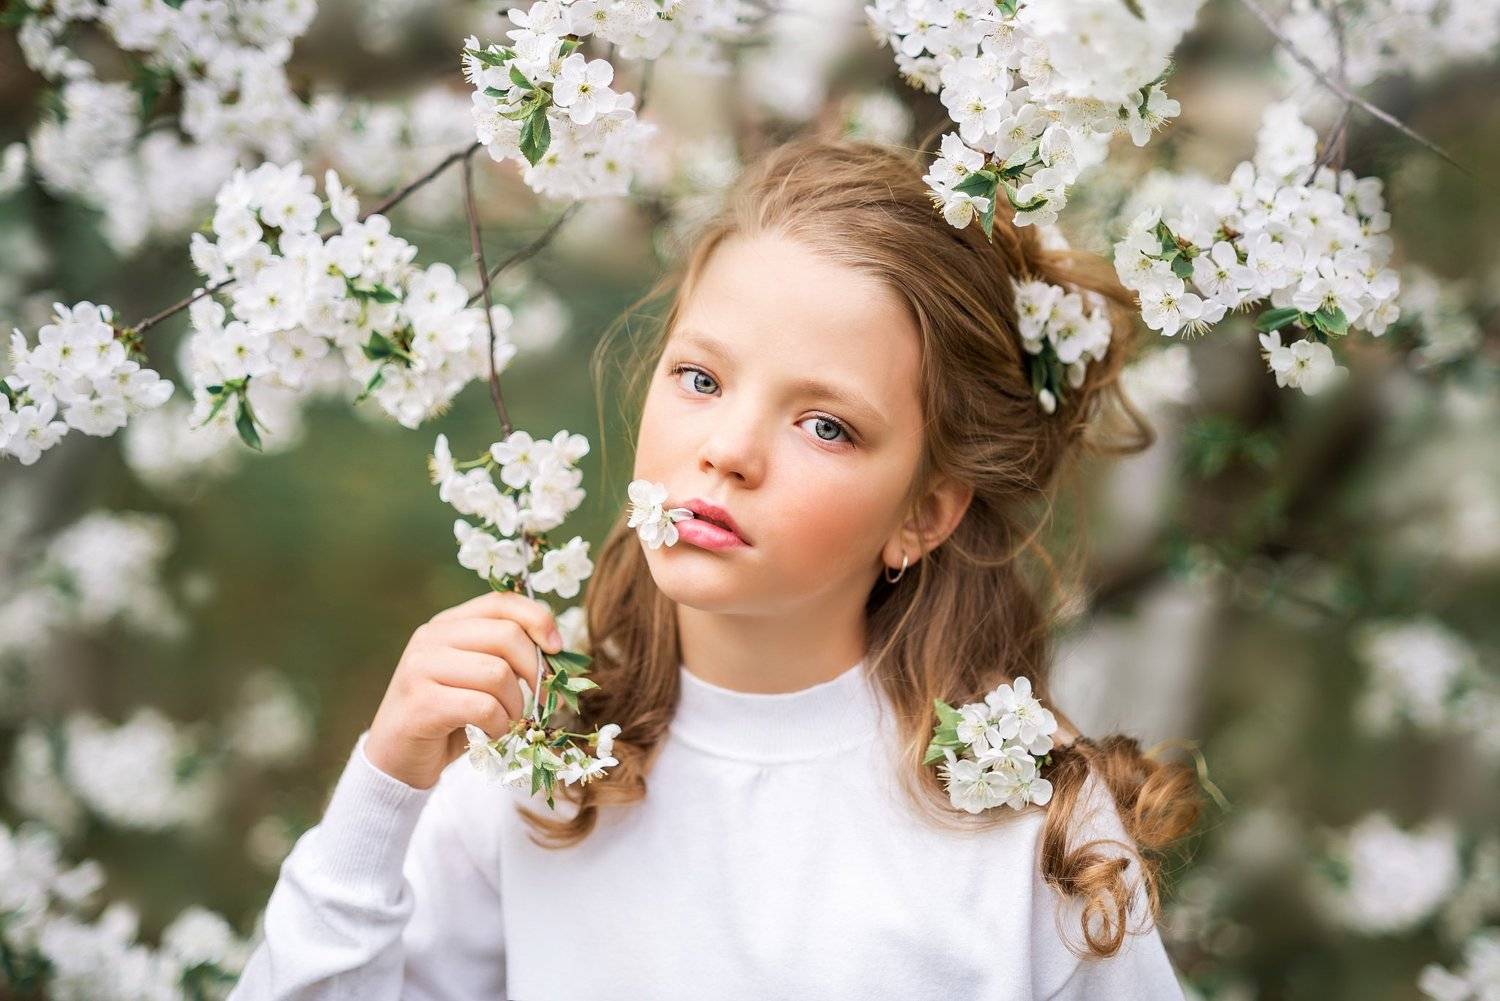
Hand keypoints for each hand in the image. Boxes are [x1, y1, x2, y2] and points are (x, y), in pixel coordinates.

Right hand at [365, 591, 563, 789]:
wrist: (398, 758)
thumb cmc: (449, 717)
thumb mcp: (479, 678)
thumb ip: (507, 656)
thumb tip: (557, 648)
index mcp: (448, 623)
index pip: (501, 601)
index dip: (538, 619)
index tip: (557, 648)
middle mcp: (432, 637)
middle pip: (507, 636)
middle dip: (535, 671)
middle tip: (539, 701)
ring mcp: (421, 667)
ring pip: (498, 674)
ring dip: (516, 706)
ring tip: (507, 721)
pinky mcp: (421, 703)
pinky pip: (483, 707)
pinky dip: (499, 725)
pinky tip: (490, 734)